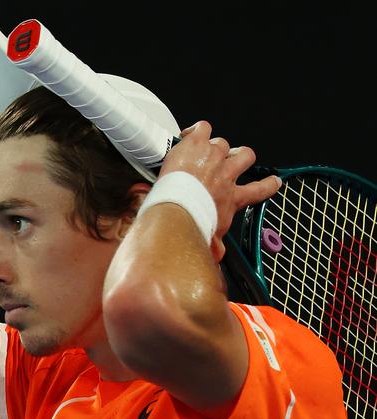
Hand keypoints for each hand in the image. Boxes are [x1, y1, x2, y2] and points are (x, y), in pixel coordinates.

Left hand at [158, 121, 281, 261]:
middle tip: (231, 159)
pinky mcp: (197, 144)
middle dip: (240, 156)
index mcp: (232, 197)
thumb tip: (218, 256)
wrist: (177, 209)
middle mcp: (227, 174)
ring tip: (204, 149)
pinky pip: (202, 127)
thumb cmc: (193, 224)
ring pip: (223, 142)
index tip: (274, 181)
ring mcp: (213, 156)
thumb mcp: (210, 238)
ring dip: (215, 145)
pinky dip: (196, 129)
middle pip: (246, 156)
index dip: (269, 184)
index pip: (260, 190)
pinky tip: (188, 135)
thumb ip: (216, 245)